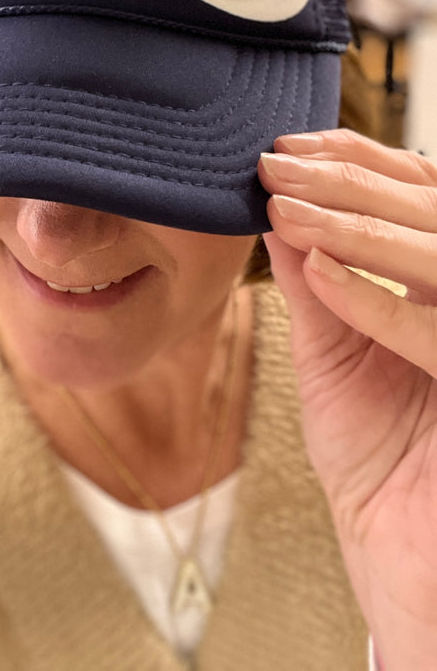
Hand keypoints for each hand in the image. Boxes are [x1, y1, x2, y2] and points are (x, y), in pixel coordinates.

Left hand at [258, 129, 436, 670]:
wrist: (397, 553)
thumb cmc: (373, 454)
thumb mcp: (335, 353)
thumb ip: (316, 285)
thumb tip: (278, 210)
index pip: (420, 196)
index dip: (360, 161)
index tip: (288, 146)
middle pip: (432, 213)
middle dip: (352, 181)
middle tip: (277, 165)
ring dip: (358, 224)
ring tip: (286, 204)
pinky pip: (436, 335)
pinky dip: (374, 298)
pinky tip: (315, 268)